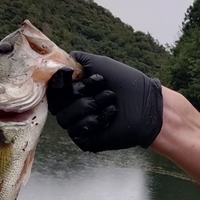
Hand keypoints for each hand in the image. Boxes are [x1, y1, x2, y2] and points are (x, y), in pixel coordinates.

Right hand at [47, 51, 162, 151]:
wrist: (146, 104)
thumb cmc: (126, 83)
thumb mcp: (100, 64)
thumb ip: (76, 60)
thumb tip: (57, 61)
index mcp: (73, 93)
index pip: (52, 92)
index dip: (59, 84)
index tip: (70, 75)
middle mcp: (73, 109)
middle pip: (56, 106)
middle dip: (79, 94)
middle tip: (103, 88)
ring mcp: (78, 126)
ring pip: (65, 119)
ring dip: (90, 106)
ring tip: (111, 101)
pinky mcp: (86, 140)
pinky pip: (76, 132)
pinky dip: (95, 121)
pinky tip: (111, 115)